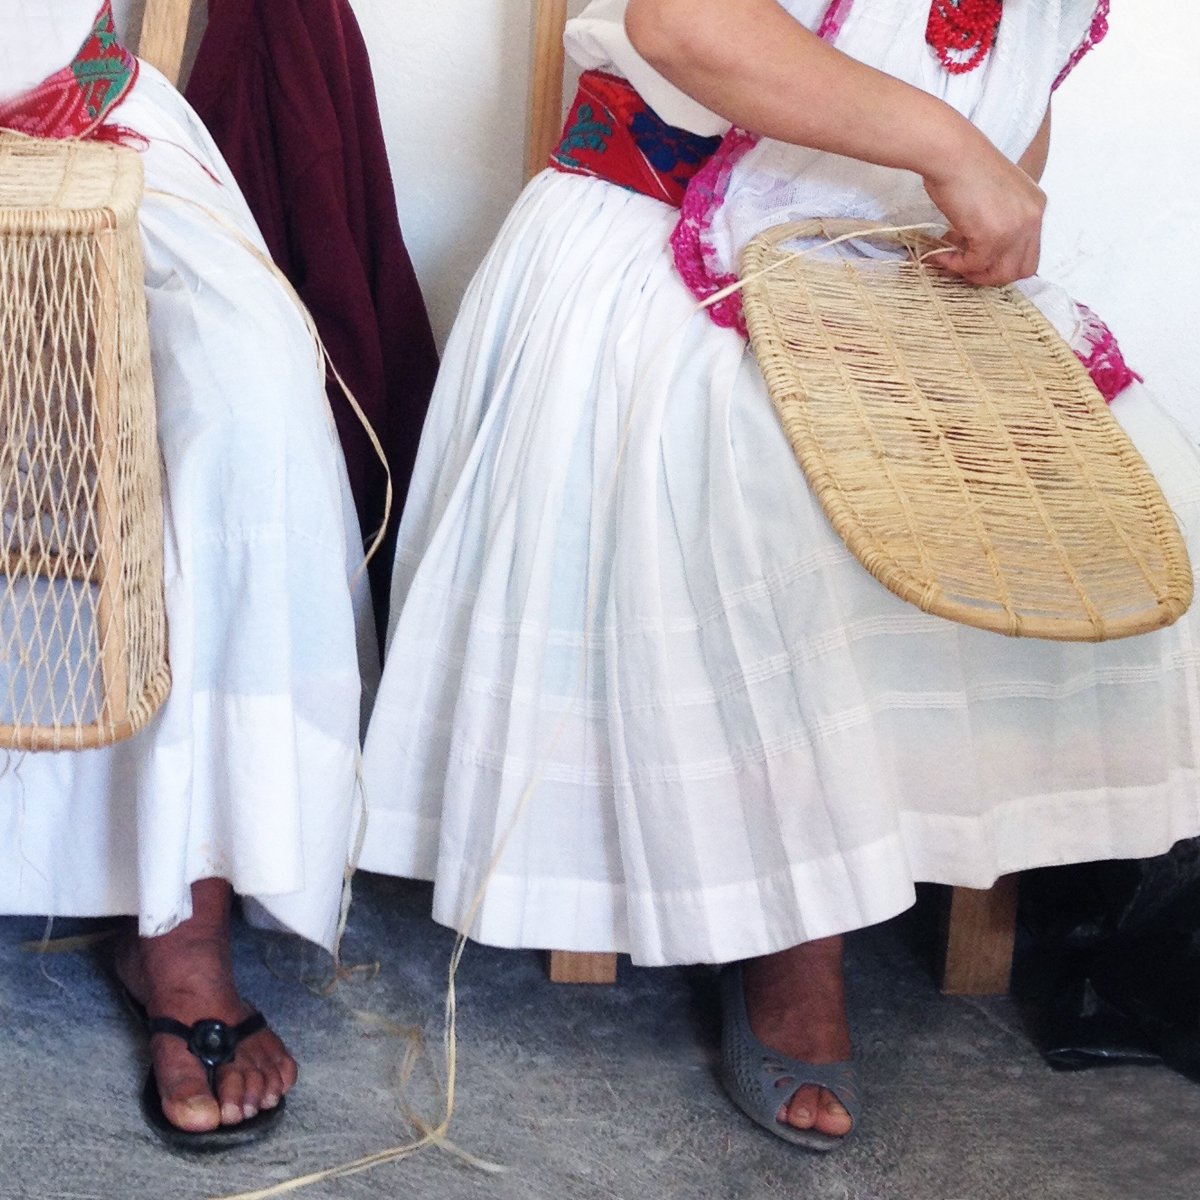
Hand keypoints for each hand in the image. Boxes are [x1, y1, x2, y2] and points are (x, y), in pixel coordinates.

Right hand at [922, 135, 1045, 286]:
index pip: (1029, 252)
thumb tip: (977, 251)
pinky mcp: (994, 236)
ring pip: (1001, 274)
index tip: (976, 257)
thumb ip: (997, 222)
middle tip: (964, 265)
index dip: (1001, 261)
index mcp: (1035, 206)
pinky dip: (955, 265)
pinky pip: (975, 265)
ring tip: (950, 259)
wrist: (951, 153)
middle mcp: (1033, 217)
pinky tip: (940, 254)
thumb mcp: (995, 196)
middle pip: (1021, 269)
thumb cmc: (964, 166)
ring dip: (973, 273)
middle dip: (990, 274)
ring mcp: (1016, 227)